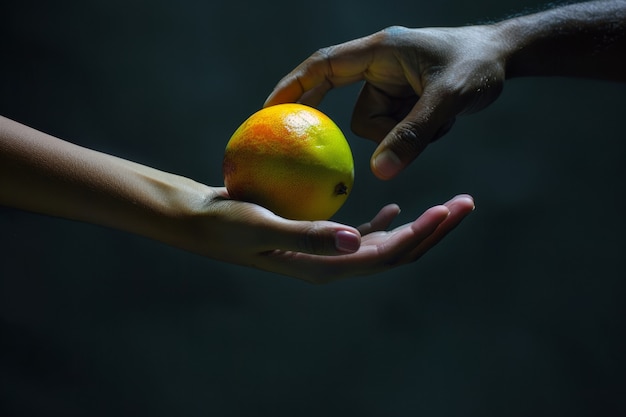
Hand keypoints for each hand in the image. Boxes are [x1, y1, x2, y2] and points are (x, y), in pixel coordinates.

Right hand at [190, 190, 474, 282]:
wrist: (201, 223)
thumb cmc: (224, 223)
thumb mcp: (261, 227)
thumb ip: (308, 236)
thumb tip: (357, 240)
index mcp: (326, 267)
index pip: (386, 256)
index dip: (421, 236)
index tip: (448, 209)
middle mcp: (333, 263)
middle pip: (397, 252)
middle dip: (434, 231)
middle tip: (467, 203)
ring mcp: (328, 252)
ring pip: (386, 242)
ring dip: (419, 225)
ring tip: (448, 205)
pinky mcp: (319, 237)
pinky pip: (362, 233)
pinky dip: (384, 222)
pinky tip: (395, 206)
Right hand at [265, 25, 505, 178]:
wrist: (505, 56)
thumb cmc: (477, 64)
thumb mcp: (447, 98)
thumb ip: (413, 134)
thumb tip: (379, 174)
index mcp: (378, 52)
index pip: (323, 67)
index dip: (292, 87)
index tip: (268, 110)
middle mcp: (379, 68)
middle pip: (350, 111)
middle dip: (374, 130)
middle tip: (343, 149)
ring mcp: (390, 87)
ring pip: (376, 129)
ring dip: (405, 134)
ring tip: (440, 118)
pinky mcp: (402, 102)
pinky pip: (394, 131)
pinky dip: (416, 134)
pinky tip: (443, 121)